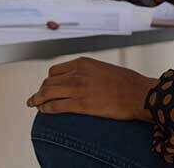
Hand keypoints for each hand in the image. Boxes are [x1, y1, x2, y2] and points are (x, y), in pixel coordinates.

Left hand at [26, 57, 155, 121]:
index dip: (48, 80)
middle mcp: (77, 73)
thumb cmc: (127, 83)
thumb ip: (89, 72)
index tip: (46, 86)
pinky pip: (56, 105)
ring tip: (34, 104)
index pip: (55, 70)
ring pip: (48, 92)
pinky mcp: (81, 104)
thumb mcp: (104, 69)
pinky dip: (46, 108)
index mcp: (83, 63)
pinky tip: (43, 111)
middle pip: (49, 81)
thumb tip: (82, 79)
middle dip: (41, 90)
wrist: (139, 94)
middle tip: (36, 97)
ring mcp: (78, 88)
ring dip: (38, 99)